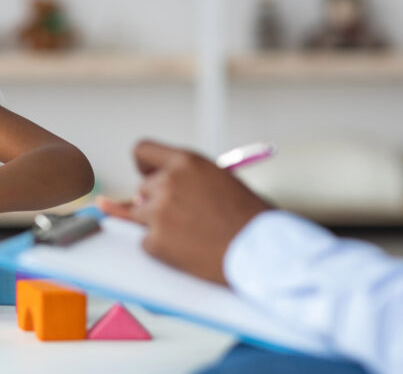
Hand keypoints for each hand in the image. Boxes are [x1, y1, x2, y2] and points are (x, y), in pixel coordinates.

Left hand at [103, 140, 270, 285]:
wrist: (263, 251)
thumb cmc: (250, 219)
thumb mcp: (219, 181)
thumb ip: (186, 179)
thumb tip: (149, 193)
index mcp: (186, 162)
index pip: (143, 150)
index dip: (145, 165)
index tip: (148, 175)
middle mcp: (168, 182)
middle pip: (143, 189)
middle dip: (158, 203)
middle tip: (186, 218)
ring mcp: (159, 212)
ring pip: (140, 216)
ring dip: (158, 225)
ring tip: (192, 234)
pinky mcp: (156, 240)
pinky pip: (146, 242)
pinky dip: (161, 248)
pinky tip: (189, 250)